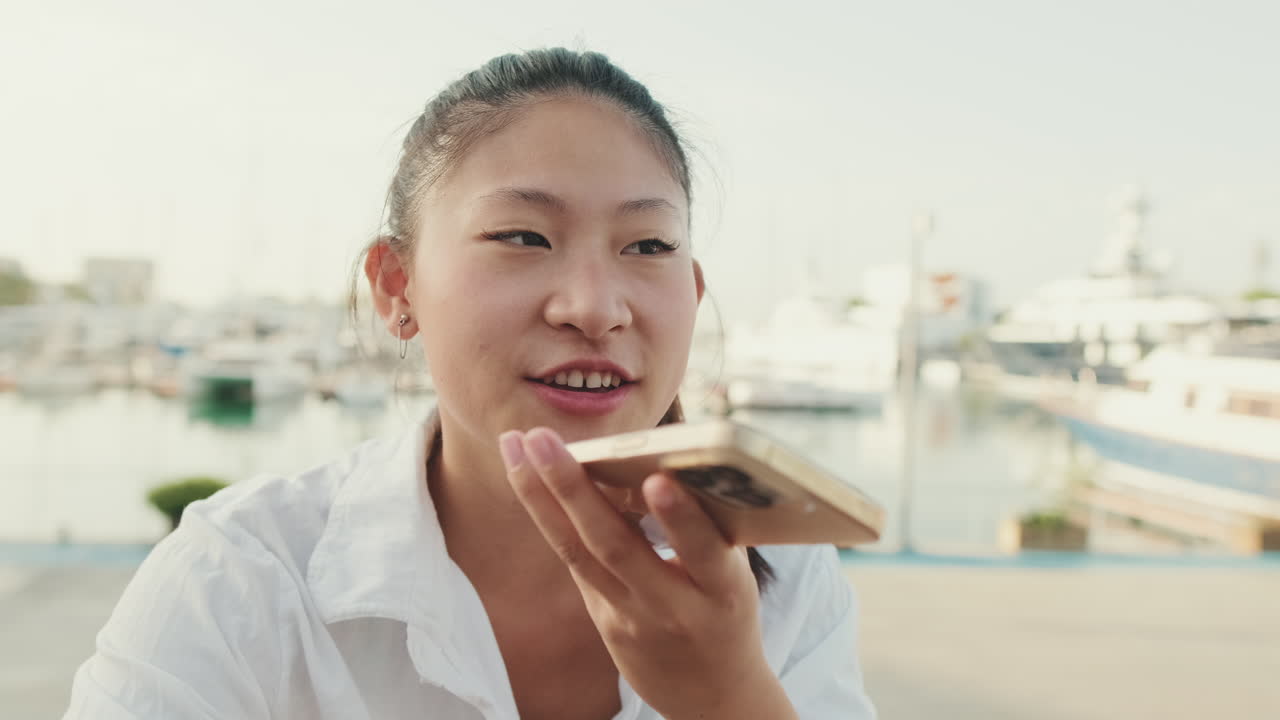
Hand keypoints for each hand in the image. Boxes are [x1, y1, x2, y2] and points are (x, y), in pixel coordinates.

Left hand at [499, 427, 796, 719]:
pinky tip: (527, 475)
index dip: (681, 519)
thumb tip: (665, 457)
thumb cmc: (728, 613)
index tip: (657, 480)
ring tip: (515, 446)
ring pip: (578, 553)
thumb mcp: (736, 576)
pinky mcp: (604, 621)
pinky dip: (551, 514)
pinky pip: (575, 560)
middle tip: (542, 439)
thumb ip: (706, 529)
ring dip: (541, 496)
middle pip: (616, 547)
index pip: (702, 552)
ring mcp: (632, 617)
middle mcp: (673, 607)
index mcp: (724, 591)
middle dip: (574, 489)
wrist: (713, 694)